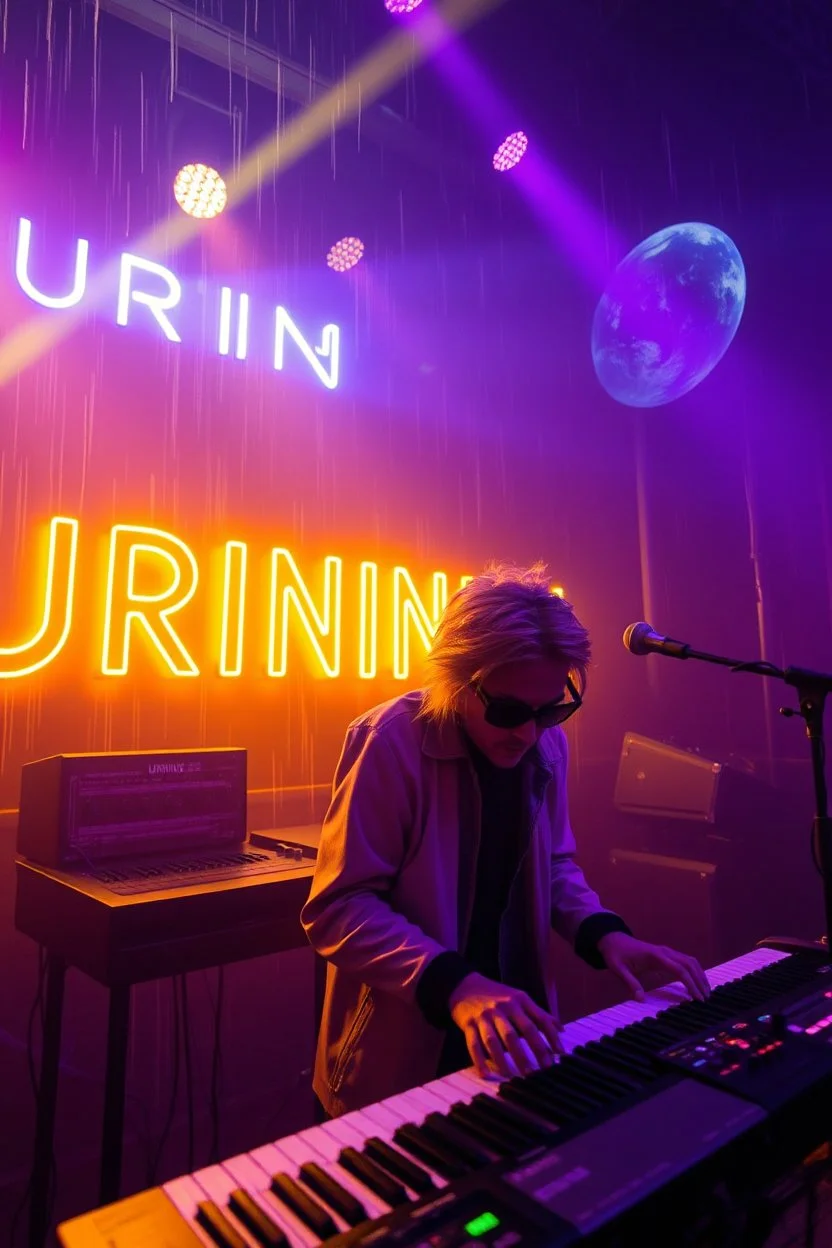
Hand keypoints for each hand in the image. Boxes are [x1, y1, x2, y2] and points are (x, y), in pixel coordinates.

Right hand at [448, 972, 562, 1079]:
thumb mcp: (519, 997)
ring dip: (504, 1060)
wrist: (464, 984)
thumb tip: (561, 1029)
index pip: (538, 1019)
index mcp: (518, 1000)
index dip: (550, 1037)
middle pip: (517, 1032)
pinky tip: (487, 1074)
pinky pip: (473, 1045)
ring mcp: (484, 1016)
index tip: (559, 1054)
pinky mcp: (469, 1024)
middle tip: (540, 1070)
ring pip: (494, 1041)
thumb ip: (539, 1013)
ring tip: (514, 1076)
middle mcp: (502, 1007)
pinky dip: (480, 1061)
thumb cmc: (496, 995)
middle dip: (529, 1052)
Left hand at [597, 932, 710, 1002]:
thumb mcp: (618, 969)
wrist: (613, 939)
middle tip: (706, 999)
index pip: (679, 970)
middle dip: (700, 981)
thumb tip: (640, 999)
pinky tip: (697, 983)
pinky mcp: (666, 955)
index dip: (691, 984)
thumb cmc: (616, 955)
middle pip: (690, 964)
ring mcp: (667, 952)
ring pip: (690, 961)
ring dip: (700, 975)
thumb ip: (630, 983)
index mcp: (655, 956)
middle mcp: (665, 952)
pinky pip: (685, 961)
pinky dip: (694, 971)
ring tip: (706, 993)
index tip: (698, 998)